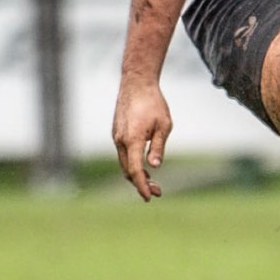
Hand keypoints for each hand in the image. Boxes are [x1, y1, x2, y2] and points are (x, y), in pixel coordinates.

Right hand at [112, 77, 171, 201]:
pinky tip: (143, 164)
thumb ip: (158, 147)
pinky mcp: (117, 132)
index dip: (142, 186)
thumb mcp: (163, 125)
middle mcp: (121, 140)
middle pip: (128, 170)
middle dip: (141, 183)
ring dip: (136, 174)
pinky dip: (132, 163)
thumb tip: (154, 166)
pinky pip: (123, 153)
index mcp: (132, 139)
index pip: (135, 171)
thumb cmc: (153, 102)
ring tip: (152, 180)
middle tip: (157, 191)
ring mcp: (116, 136)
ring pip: (124, 162)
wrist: (136, 83)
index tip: (149, 197)